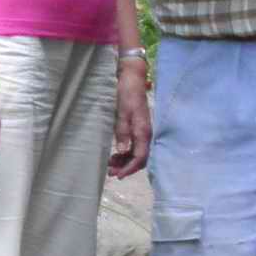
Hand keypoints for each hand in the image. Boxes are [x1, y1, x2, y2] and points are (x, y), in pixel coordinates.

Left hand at [108, 58, 151, 177]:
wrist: (131, 79)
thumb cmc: (126, 94)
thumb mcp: (122, 113)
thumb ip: (123, 132)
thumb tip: (123, 151)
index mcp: (143, 131)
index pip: (140, 156)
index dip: (130, 168)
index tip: (118, 175)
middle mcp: (145, 134)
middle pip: (140, 158)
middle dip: (126, 167)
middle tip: (110, 173)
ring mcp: (142, 131)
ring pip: (137, 153)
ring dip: (124, 161)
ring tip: (110, 165)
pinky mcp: (138, 128)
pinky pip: (134, 146)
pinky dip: (125, 153)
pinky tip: (115, 154)